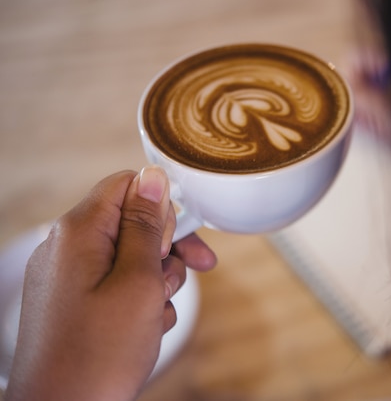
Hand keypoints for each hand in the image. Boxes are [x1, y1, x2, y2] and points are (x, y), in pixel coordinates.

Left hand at [5, 167, 215, 400]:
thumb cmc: (99, 354)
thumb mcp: (138, 282)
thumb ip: (146, 225)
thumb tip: (153, 177)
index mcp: (79, 232)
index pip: (128, 185)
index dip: (163, 206)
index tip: (182, 238)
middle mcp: (67, 247)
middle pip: (133, 223)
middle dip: (164, 250)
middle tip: (176, 280)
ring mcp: (68, 275)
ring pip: (131, 257)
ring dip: (156, 282)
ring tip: (154, 315)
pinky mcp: (73, 300)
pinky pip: (117, 284)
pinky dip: (138, 301)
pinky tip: (143, 329)